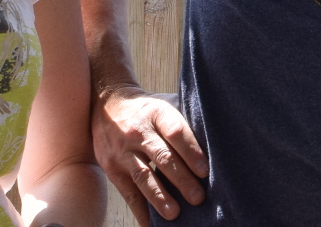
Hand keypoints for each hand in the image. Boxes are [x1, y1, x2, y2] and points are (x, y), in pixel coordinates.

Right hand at [93, 83, 208, 220]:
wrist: (106, 105)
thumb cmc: (147, 111)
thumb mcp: (163, 106)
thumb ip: (183, 124)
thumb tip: (213, 146)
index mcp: (157, 113)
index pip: (175, 131)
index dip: (191, 151)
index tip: (205, 171)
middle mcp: (138, 131)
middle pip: (162, 156)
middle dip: (182, 179)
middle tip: (198, 197)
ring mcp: (122, 151)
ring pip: (144, 176)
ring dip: (160, 197)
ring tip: (174, 214)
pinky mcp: (112, 168)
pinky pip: (128, 192)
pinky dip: (140, 210)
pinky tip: (150, 224)